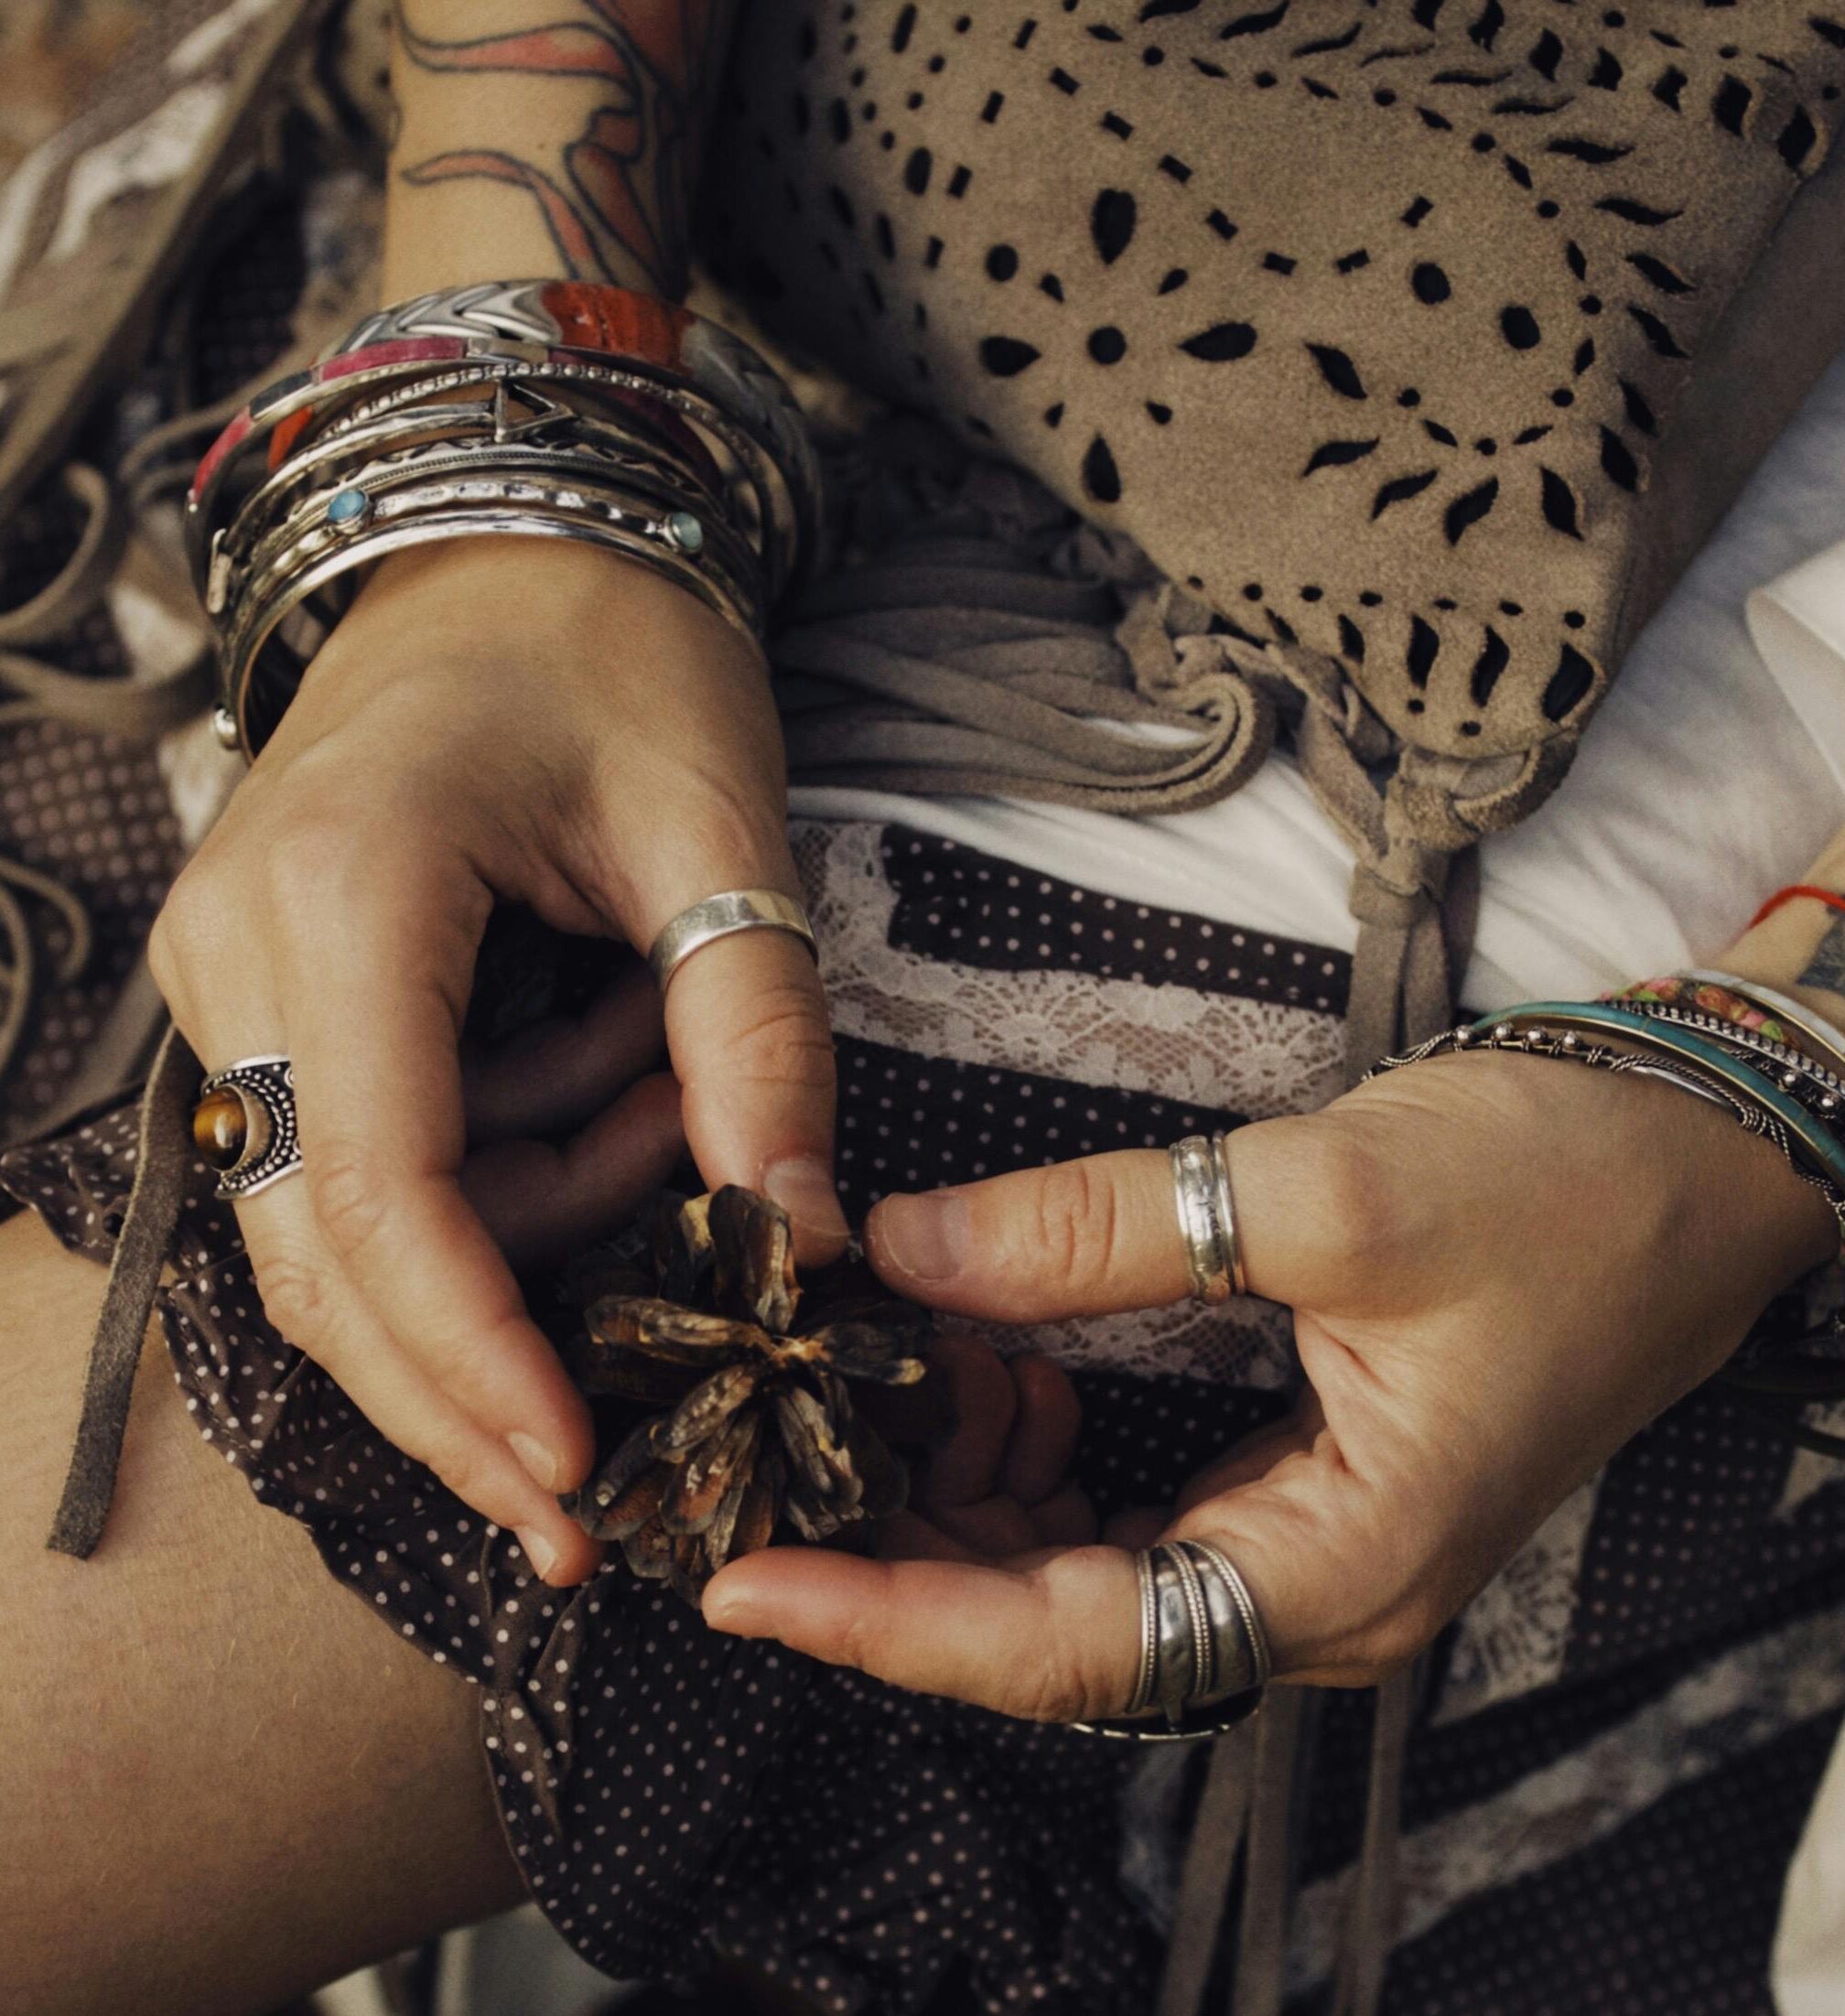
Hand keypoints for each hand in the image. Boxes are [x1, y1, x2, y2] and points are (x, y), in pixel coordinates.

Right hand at [150, 540, 840, 1583]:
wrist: (513, 542)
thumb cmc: (619, 650)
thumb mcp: (720, 833)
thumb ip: (759, 1042)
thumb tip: (804, 1246)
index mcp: (345, 899)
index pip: (384, 1199)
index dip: (476, 1361)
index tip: (579, 1473)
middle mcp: (242, 954)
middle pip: (329, 1258)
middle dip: (468, 1381)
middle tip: (602, 1491)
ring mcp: (241, 977)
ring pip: (356, 1219)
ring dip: (533, 1221)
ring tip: (673, 1095)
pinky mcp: (281, 992)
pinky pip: (379, 1150)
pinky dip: (509, 1160)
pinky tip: (615, 1068)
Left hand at [700, 1049, 1836, 1713]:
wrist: (1705, 1165)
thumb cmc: (1562, 1189)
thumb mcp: (1323, 1195)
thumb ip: (1101, 1233)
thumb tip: (902, 1253)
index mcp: (1338, 1570)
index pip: (1071, 1645)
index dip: (893, 1624)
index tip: (742, 1589)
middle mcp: (1313, 1589)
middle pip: (1058, 1625)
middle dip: (901, 1550)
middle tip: (763, 1461)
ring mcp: (1307, 1536)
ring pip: (1085, 1563)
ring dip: (966, 1486)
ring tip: (878, 1378)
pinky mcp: (1298, 1472)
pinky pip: (1132, 1500)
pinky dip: (1038, 1444)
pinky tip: (988, 1361)